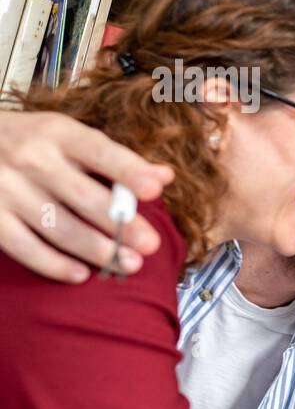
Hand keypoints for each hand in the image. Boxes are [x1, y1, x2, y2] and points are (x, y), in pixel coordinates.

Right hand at [0, 110, 172, 281]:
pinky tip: (80, 274)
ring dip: (97, 250)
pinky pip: (25, 246)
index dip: (129, 171)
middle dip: (120, 224)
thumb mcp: (68, 136)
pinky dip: (54, 264)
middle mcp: (32, 159)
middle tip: (150, 245)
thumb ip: (115, 159)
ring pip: (59, 227)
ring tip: (128, 264)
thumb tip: (165, 176)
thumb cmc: (30, 142)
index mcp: (58, 134)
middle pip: (84, 197)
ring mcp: (8, 189)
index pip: (100, 153)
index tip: (155, 189)